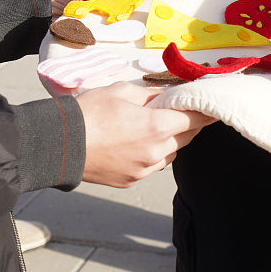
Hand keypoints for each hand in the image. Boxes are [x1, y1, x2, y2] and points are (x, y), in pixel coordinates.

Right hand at [75, 81, 213, 187]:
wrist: (58, 145)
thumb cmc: (88, 113)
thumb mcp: (122, 91)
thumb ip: (153, 94)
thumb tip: (170, 96)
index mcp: (158, 127)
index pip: (197, 118)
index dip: (206, 109)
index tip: (213, 103)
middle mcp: (156, 153)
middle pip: (187, 137)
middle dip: (188, 123)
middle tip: (181, 109)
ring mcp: (144, 170)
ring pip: (171, 153)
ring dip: (171, 139)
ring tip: (152, 125)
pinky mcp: (131, 180)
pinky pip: (152, 165)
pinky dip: (152, 153)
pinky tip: (135, 142)